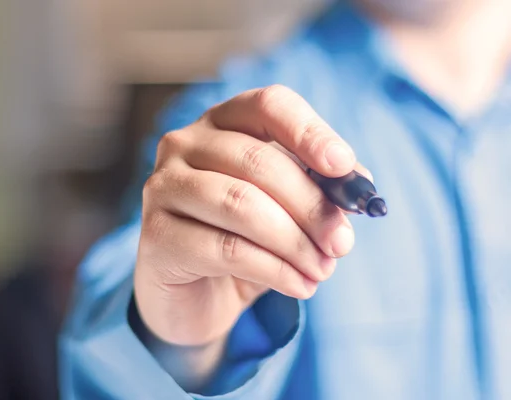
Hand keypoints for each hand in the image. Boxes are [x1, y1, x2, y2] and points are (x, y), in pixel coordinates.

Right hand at [134, 85, 362, 348]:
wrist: (193, 292)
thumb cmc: (242, 239)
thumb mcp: (285, 208)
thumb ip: (317, 190)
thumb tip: (359, 187)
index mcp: (221, 122)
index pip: (268, 105)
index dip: (310, 132)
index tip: (345, 167)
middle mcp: (184, 144)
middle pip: (259, 161)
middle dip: (312, 205)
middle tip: (342, 242)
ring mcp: (163, 187)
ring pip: (242, 204)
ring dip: (295, 242)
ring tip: (323, 269)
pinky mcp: (155, 235)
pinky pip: (226, 248)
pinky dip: (275, 270)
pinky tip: (299, 285)